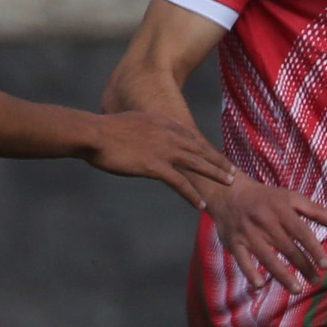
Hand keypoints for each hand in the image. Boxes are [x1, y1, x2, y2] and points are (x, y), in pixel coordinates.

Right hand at [86, 109, 235, 209]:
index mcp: (162, 122)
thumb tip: (144, 138)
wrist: (94, 134)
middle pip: (200, 149)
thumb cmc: (104, 131)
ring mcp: (163, 150)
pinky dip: (192, 194)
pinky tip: (201, 204)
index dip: (205, 148)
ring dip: (214, 174)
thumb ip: (143, 130)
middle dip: (218, 160)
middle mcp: (167, 134)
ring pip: (197, 164)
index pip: (190, 136)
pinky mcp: (155, 166)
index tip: (215, 155)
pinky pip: (180, 182)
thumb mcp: (130, 124)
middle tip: (232, 171)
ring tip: (228, 183)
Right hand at [206, 178, 326, 294]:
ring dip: (283, 275)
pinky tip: (260, 285)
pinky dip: (250, 272)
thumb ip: (318, 211)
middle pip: (288, 248)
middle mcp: (265, 222)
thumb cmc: (266, 198)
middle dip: (303, 266)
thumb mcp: (292, 198)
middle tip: (316, 281)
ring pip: (267, 257)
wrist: (229, 192)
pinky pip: (242, 260)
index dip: (314, 249)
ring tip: (297, 289)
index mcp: (281, 209)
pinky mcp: (234, 242)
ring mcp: (249, 233)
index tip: (325, 264)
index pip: (302, 232)